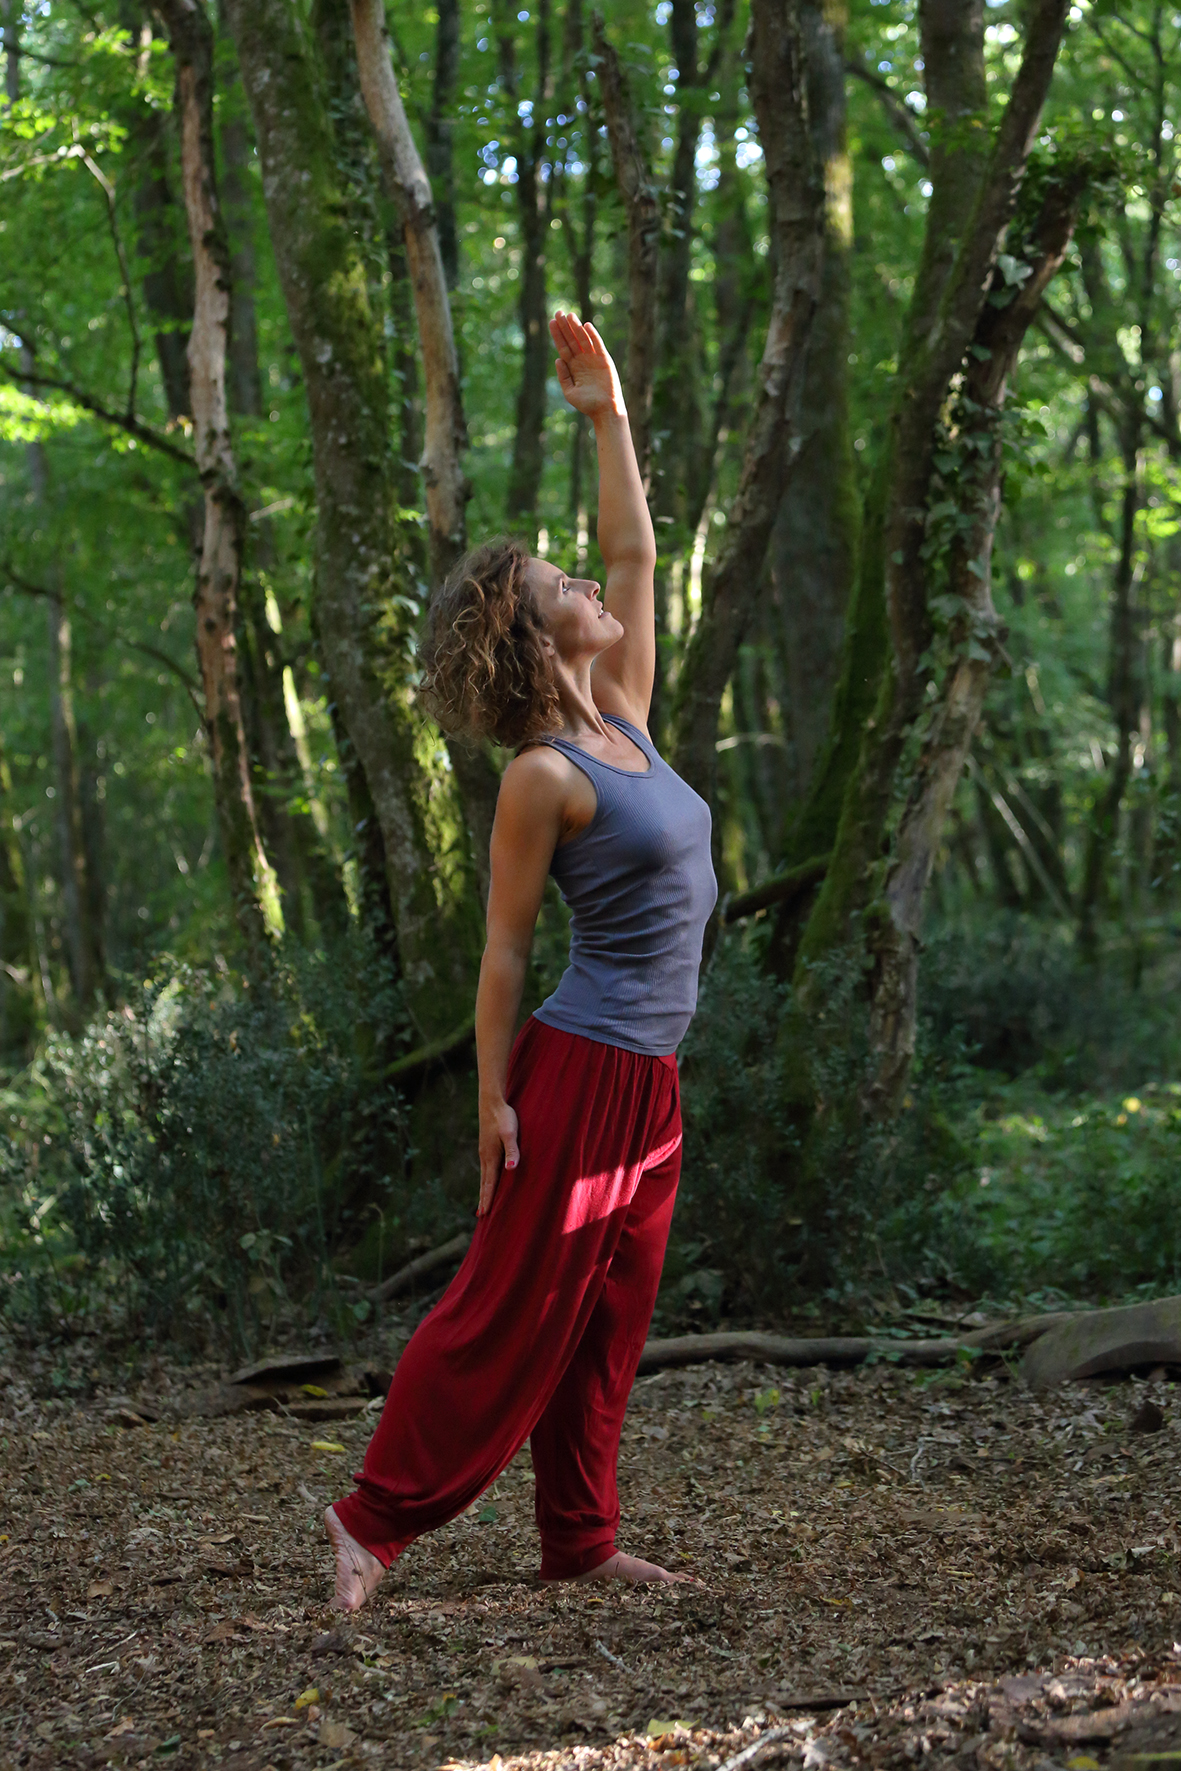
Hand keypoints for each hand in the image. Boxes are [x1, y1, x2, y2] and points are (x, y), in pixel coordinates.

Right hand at [477, 1095, 518, 1216]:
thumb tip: (511, 1169)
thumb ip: (512, 1151)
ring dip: (483, 1191)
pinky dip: (486, 1180)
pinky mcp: (486, 1146)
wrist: (492, 1101)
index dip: (488, 1199)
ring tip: (483, 1203)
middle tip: (480, 1217)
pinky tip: (488, 1180)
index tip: (485, 1214)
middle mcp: (485, 1157)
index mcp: (491, 1157)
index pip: (489, 1183)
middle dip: (483, 1199)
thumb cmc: (504, 1117)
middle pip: (484, 1183)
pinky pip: (486, 1169)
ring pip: (484, 1176)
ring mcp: (484, 1152)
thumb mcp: (510, 1133)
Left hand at [550, 311, 624, 419]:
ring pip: (583, 339)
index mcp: (573, 367)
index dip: (557, 334)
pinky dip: (593, 335)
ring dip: (577, 327)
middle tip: (558, 313)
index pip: (563, 346)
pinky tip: (586, 326)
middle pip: (572, 339)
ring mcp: (594, 359)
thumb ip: (563, 376)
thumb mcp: (570, 392)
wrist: (605, 410)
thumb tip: (558, 359)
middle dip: (565, 327)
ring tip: (569, 316)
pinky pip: (598, 344)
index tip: (551, 322)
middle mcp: (583, 360)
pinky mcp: (605, 360)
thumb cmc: (587, 405)